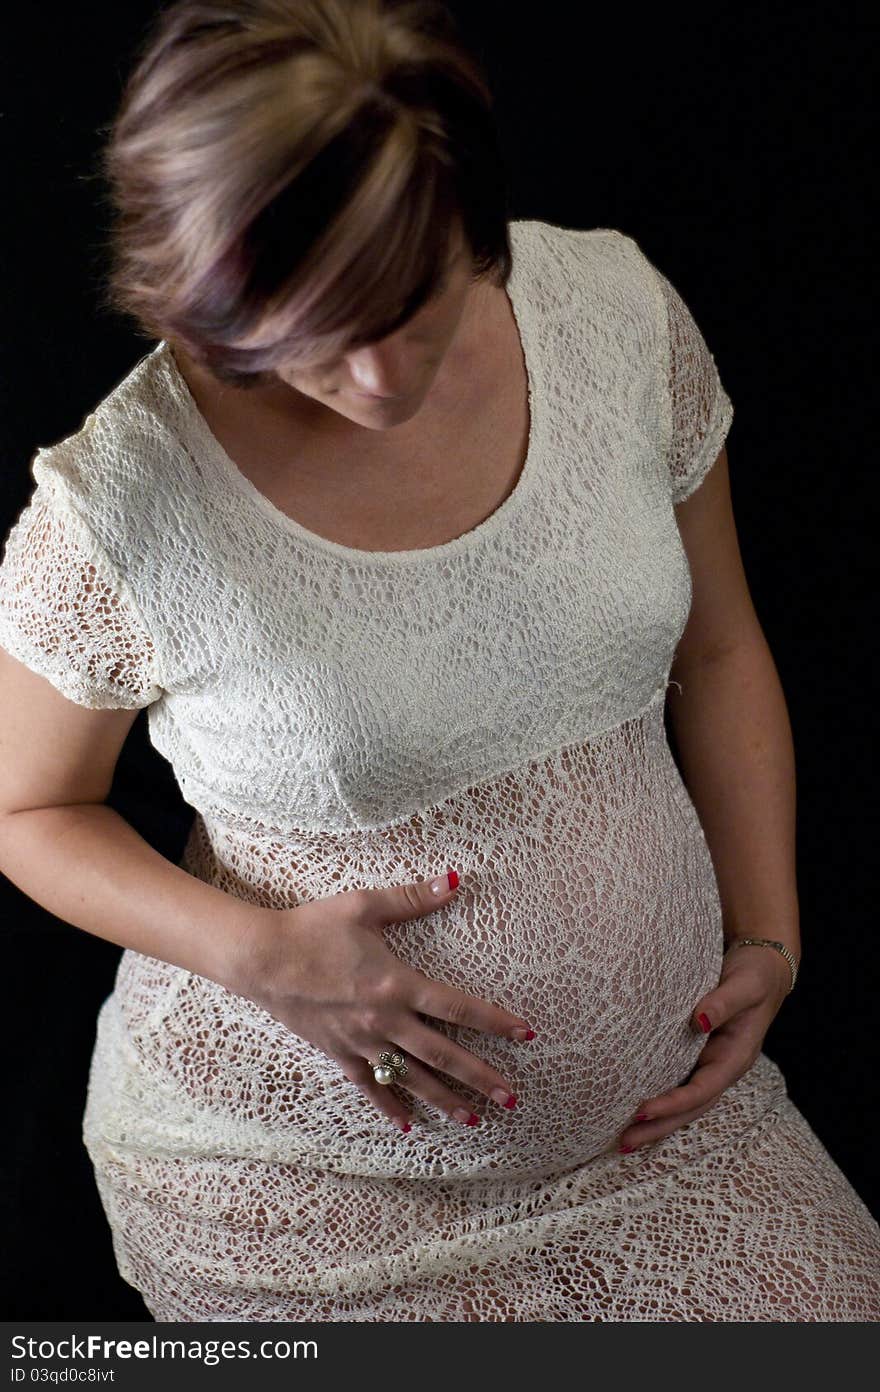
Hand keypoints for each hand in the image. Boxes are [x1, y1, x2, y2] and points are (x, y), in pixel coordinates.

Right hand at [240, 871, 534, 1133]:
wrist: (263, 959)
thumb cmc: (314, 927)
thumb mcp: (365, 905)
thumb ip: (414, 898)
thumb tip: (455, 881)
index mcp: (397, 984)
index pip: (458, 1007)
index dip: (495, 1021)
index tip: (525, 1034)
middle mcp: (385, 1020)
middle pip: (444, 1054)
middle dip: (481, 1077)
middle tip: (513, 1098)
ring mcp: (361, 1041)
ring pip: (412, 1077)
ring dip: (445, 1099)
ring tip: (475, 1119)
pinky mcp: (339, 1053)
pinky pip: (370, 1085)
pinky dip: (389, 1105)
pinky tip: (407, 1124)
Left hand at [617, 942, 792, 1153]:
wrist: (764, 966)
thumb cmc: (756, 975)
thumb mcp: (744, 985)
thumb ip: (722, 1002)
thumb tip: (697, 1021)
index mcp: (736, 1058)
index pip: (702, 1090)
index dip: (673, 1103)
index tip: (642, 1111)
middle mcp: (722, 1067)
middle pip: (690, 1108)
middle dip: (658, 1128)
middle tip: (624, 1143)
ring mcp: (710, 1063)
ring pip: (683, 1102)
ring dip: (656, 1122)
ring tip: (623, 1140)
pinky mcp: (698, 1054)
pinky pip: (678, 1083)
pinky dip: (659, 1100)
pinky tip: (636, 1110)